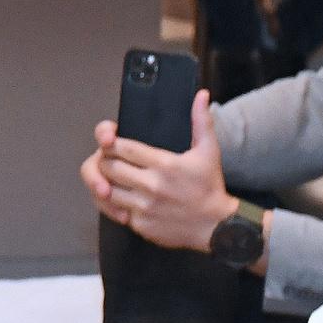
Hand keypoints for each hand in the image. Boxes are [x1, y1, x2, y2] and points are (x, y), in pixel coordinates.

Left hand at [81, 92, 236, 252]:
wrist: (217, 227)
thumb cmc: (209, 186)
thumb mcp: (209, 151)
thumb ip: (202, 121)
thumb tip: (201, 95)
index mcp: (164, 164)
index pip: (122, 148)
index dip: (110, 142)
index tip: (110, 141)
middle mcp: (151, 186)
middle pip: (109, 167)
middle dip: (105, 160)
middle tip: (109, 158)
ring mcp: (144, 207)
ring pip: (107, 190)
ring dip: (105, 182)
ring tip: (110, 177)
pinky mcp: (141, 226)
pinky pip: (116, 211)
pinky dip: (113, 204)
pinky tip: (119, 197)